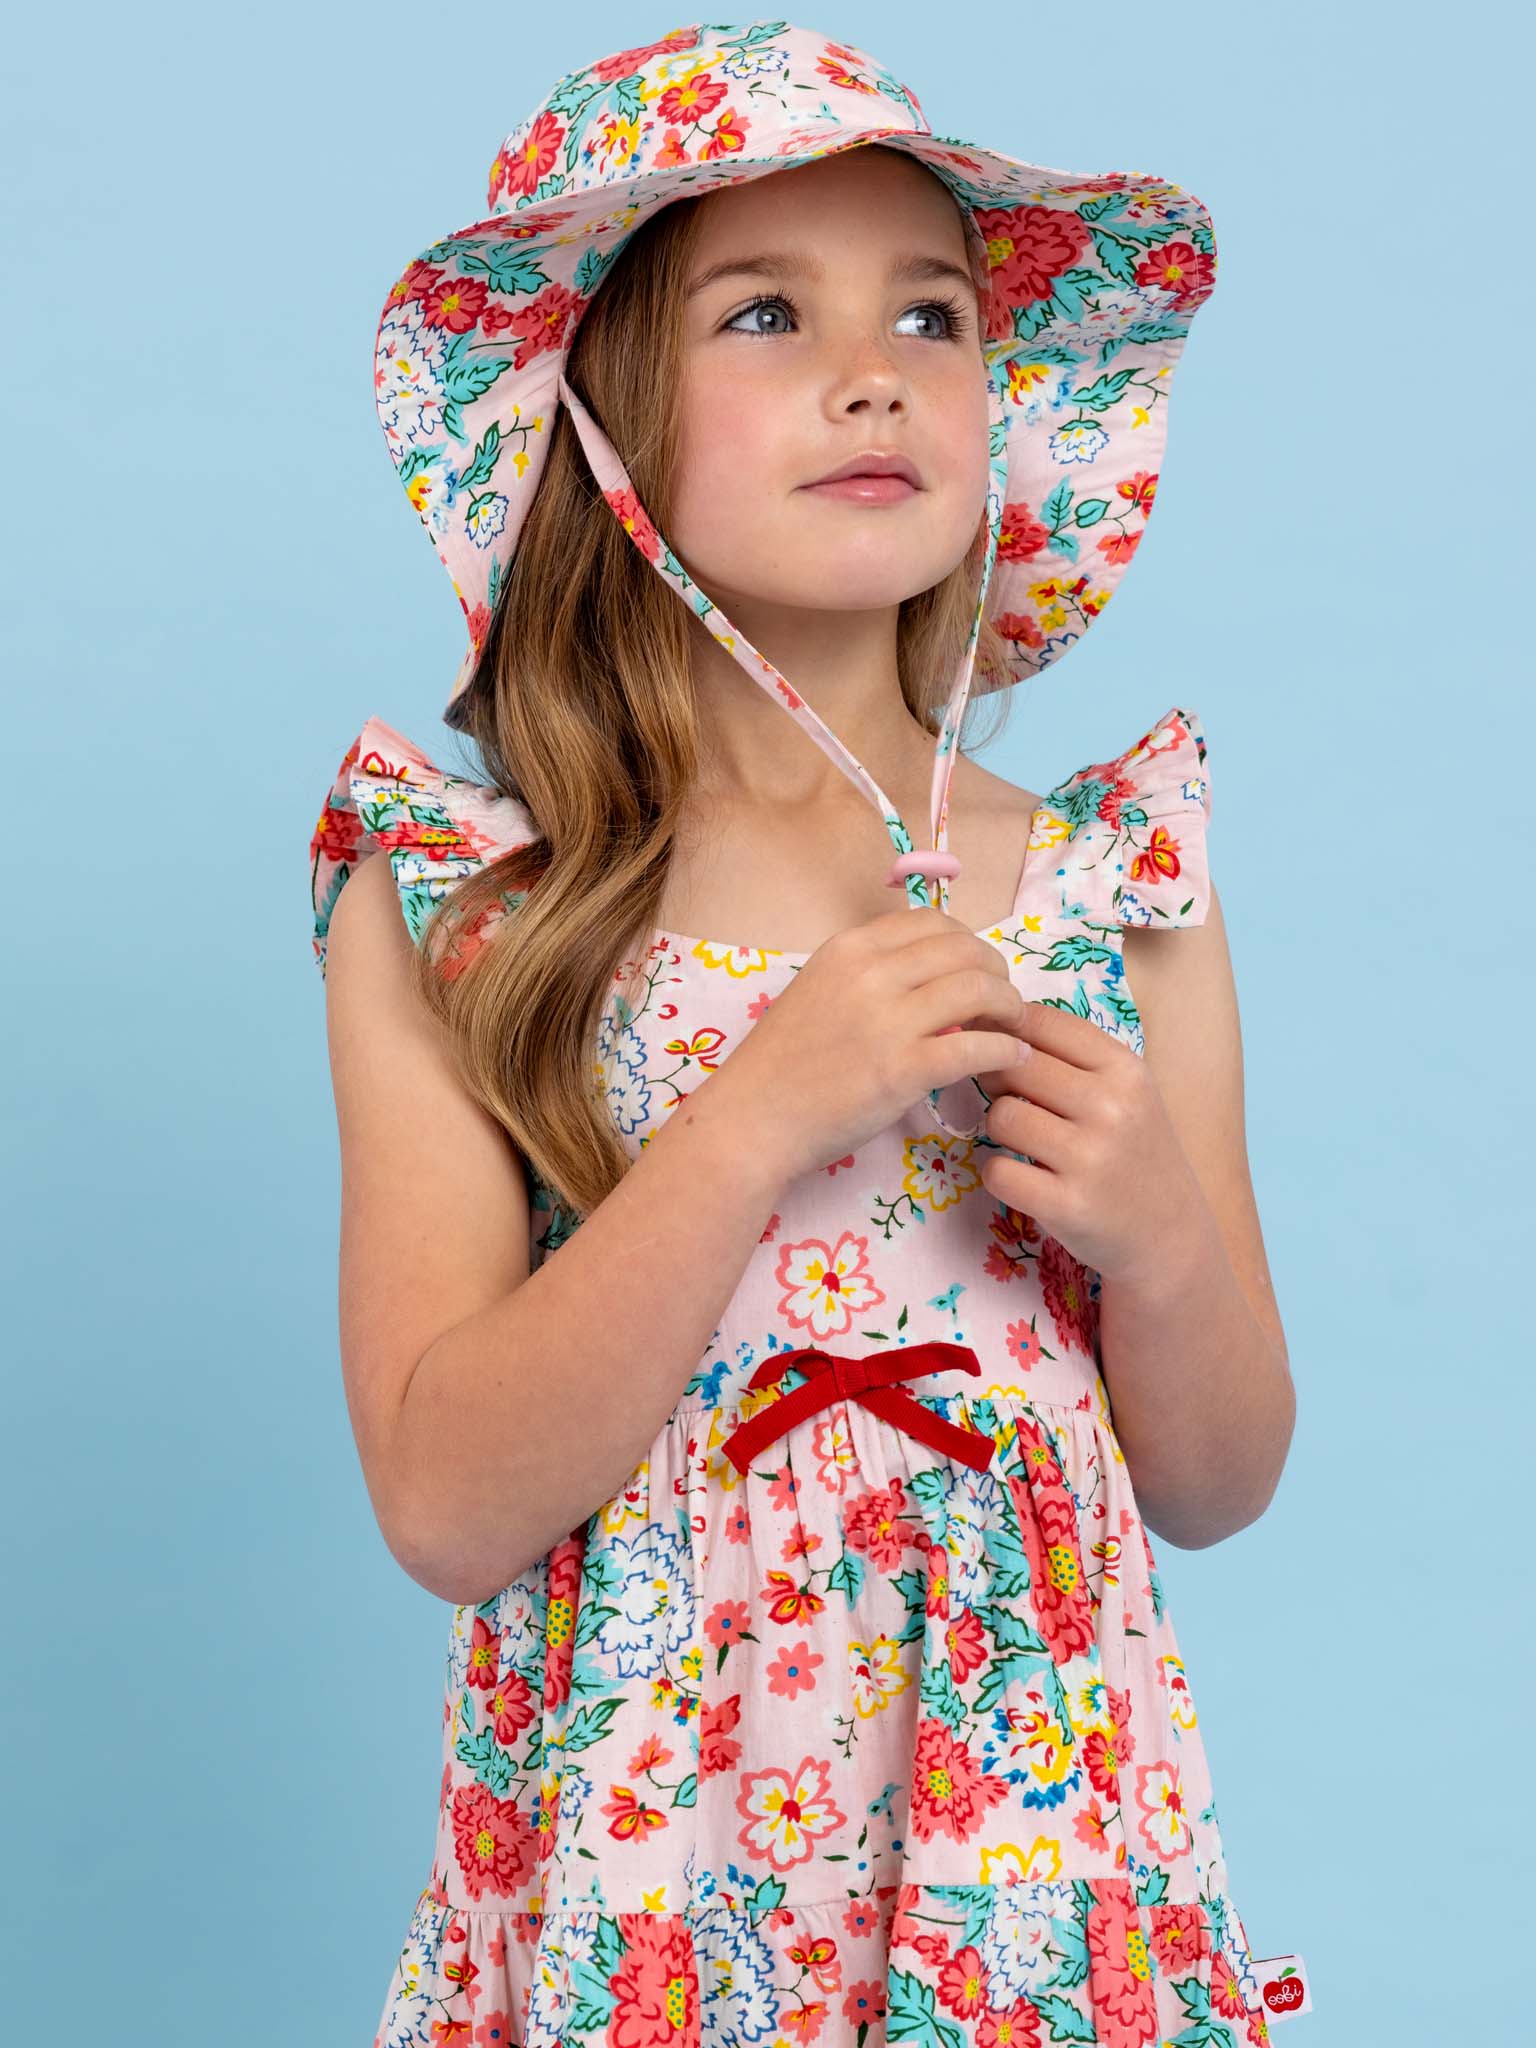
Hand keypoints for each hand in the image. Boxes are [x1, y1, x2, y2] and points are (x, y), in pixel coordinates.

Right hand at [709, 907, 1029, 1184]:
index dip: (967, 942)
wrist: (752, 1119)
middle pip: (965, 950)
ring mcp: (888, 1021)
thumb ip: (865, 975)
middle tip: (1004, 999)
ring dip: (1009, 1006)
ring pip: (979, 989)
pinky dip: (1005, 1049)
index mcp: (849, 949)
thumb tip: (922, 972)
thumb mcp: (816, 990)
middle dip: (996, 971)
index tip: (976, 968)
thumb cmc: (780, 1064)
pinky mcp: (904, 1070)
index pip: (932, 923)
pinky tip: (1012, 1059)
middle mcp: (871, 974)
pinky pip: (978, 1046)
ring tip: (1013, 1026)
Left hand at [973, 1004, 1209, 1283]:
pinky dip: (1000, 1174)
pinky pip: (998, 1171)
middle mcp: (1112, 1108)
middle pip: (1013, 1065)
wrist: (1170, 1234)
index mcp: (1126, 1069)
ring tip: (1025, 1143)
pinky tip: (1025, 1178)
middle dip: (999, 1079)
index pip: (1041, 1021)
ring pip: (1001, 1116)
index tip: (998, 1047)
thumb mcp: (1125, 1092)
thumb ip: (1069, 1056)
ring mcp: (1091, 1158)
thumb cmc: (1136, 1152)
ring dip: (1000, 1129)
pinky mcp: (1068, 1206)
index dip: (1005, 1028)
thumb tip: (991, 1021)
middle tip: (1012, 1100)